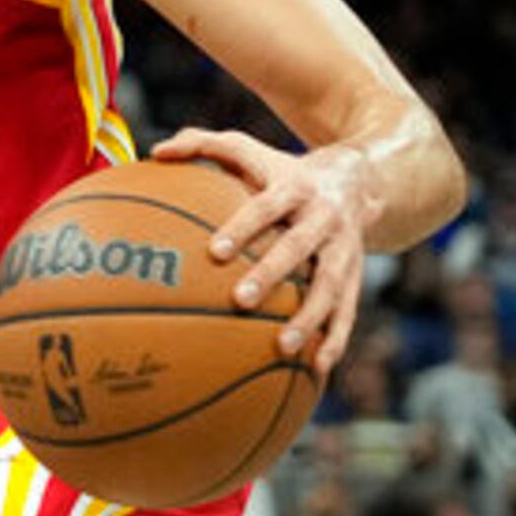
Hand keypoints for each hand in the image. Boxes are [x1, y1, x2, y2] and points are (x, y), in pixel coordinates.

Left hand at [146, 128, 372, 373]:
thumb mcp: (250, 150)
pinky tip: (316, 370)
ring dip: (309, 318)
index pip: (266, 206)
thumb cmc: (284, 170)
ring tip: (282, 347)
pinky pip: (348, 311)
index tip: (215, 251)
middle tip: (239, 300)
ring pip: (330, 286)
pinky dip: (335, 340)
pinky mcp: (357, 276)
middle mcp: (324, 218)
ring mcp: (344, 250)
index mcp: (295, 187)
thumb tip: (156, 151)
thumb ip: (204, 145)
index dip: (243, 227)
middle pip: (298, 247)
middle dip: (272, 274)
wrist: (359, 180)